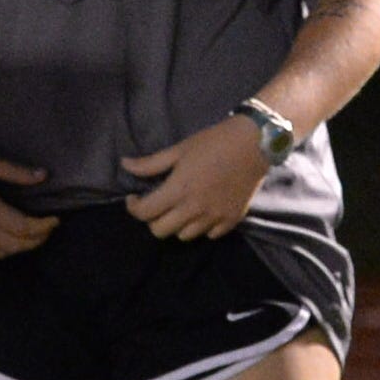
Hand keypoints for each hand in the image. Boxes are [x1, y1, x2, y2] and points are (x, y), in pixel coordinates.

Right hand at [0, 147, 55, 259]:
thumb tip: (43, 175)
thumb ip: (14, 171)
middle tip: (47, 228)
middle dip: (36, 239)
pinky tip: (5, 243)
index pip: (22, 227)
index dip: (43, 227)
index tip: (55, 220)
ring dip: (19, 247)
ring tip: (30, 235)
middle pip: (14, 244)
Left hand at [122, 116, 270, 239]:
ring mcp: (214, 217)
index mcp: (178, 190)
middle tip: (156, 204)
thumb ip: (150, 163)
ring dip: (177, 224)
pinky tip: (202, 212)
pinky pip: (209, 235)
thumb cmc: (213, 142)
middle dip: (152, 219)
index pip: (145, 213)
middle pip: (160, 231)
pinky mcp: (231, 220)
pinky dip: (202, 227)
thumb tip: (124, 165)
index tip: (134, 197)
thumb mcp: (179, 149)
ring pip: (184, 236)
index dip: (133, 207)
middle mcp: (194, 209)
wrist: (254, 143)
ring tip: (179, 209)